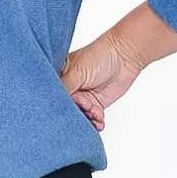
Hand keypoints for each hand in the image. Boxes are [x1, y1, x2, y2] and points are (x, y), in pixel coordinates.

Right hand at [60, 4, 176, 128]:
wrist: (125, 57)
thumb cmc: (101, 55)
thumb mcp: (77, 71)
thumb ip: (64, 86)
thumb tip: (51, 100)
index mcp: (61, 76)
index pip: (53, 94)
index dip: (57, 102)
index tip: (62, 107)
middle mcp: (71, 88)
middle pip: (66, 107)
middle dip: (74, 112)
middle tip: (84, 107)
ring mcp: (83, 97)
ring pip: (79, 114)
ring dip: (86, 118)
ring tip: (94, 112)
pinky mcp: (96, 104)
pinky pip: (92, 118)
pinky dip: (96, 122)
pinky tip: (99, 121)